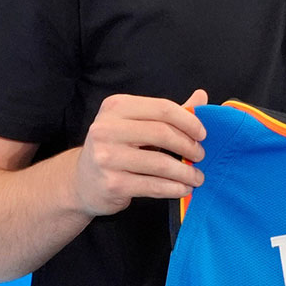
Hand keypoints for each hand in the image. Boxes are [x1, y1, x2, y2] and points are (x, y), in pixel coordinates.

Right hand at [73, 90, 207, 215]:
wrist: (83, 181)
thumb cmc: (117, 147)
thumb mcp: (137, 123)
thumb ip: (168, 113)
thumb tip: (202, 97)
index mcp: (116, 107)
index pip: (162, 108)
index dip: (189, 121)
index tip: (203, 134)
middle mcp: (106, 129)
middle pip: (162, 133)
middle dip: (189, 146)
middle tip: (200, 155)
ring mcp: (107, 157)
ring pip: (160, 163)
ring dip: (186, 172)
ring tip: (197, 177)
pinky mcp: (112, 184)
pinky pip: (153, 185)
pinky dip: (174, 188)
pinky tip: (184, 189)